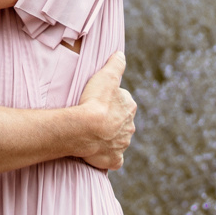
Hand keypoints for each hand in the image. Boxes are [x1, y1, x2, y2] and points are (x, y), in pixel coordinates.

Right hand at [74, 49, 135, 170]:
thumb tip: (121, 54)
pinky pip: (114, 159)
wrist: (85, 128)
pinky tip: (100, 153)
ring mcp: (122, 144)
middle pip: (121, 122)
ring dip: (109, 138)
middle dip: (112, 120)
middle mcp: (130, 127)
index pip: (123, 102)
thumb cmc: (95, 100)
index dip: (110, 101)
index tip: (99, 101)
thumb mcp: (106, 75)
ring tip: (92, 134)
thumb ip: (116, 64)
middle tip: (94, 118)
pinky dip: (109, 157)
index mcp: (130, 107)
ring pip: (118, 140)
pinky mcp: (114, 160)